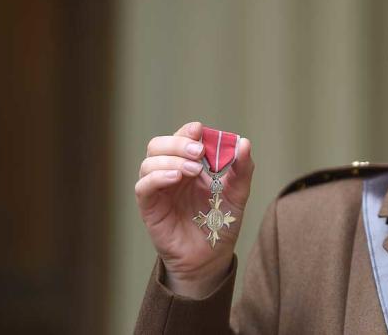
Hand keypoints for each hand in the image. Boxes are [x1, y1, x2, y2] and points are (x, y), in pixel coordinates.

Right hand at [135, 121, 253, 297]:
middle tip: (199, 152)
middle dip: (178, 143)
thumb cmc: (221, 223)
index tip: (200, 131)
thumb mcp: (238, 193)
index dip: (187, 131)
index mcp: (190, 165)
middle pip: (159, 145)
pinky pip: (143, 186)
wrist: (212, 257)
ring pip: (149, 162)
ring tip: (194, 170)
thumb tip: (244, 142)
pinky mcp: (150, 208)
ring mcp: (158, 190)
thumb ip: (243, 169)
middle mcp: (170, 174)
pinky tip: (176, 178)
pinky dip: (157, 177)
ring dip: (171, 160)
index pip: (180, 138)